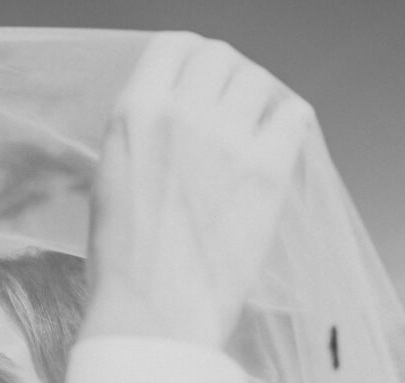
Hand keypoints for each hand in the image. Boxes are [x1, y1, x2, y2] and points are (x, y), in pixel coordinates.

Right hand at [82, 32, 313, 348]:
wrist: (154, 315)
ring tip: (254, 130)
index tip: (200, 79)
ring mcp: (227, 139)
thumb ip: (143, 137)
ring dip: (258, 98)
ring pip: (258, 79)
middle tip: (231, 108)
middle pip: (220, 56)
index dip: (192, 58)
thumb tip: (176, 118)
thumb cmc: (125, 264)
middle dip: (226, 76)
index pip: (174, 45)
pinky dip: (288, 121)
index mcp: (134, 114)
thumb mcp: (112, 180)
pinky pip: (293, 114)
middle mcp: (182, 113)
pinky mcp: (267, 170)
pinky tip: (278, 145)